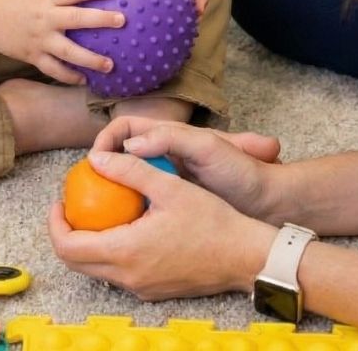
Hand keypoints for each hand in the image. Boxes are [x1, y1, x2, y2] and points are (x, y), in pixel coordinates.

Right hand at [0, 0, 123, 83]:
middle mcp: (45, 17)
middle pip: (76, 18)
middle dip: (100, 20)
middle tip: (122, 21)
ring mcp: (39, 39)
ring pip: (68, 50)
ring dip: (90, 58)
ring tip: (110, 64)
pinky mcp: (31, 56)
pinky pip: (52, 69)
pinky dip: (68, 76)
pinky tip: (84, 80)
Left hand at [48, 149, 276, 299]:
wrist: (246, 257)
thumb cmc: (211, 220)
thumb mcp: (169, 186)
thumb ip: (129, 171)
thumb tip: (95, 158)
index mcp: (126, 252)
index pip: (69, 247)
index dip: (55, 224)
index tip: (59, 201)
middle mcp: (128, 277)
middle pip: (76, 263)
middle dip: (65, 234)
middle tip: (71, 205)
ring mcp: (141, 287)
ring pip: (96, 270)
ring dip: (87, 243)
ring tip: (96, 211)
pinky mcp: (154, 290)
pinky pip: (118, 273)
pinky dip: (109, 251)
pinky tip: (123, 226)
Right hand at [91, 116, 280, 217]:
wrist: (270, 202)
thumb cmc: (242, 171)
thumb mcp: (208, 147)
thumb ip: (169, 138)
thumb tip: (128, 144)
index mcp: (167, 135)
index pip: (123, 127)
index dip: (105, 139)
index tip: (94, 160)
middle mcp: (162, 155)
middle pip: (118, 154)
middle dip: (100, 167)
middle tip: (87, 190)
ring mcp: (166, 181)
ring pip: (126, 182)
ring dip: (111, 193)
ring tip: (99, 212)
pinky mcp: (172, 205)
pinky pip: (140, 206)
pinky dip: (127, 213)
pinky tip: (125, 229)